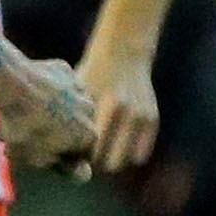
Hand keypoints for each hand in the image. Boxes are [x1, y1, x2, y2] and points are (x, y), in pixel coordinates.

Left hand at [0, 53, 100, 178]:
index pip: (79, 154)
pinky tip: (25, 94)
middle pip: (73, 127)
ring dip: (50, 112)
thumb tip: (84, 174)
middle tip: (25, 135)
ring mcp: (79, 87)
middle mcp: (91, 110)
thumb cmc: (24, 127)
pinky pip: (56, 84)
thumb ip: (65, 169)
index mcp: (89, 135)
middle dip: (55, 133)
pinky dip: (44, 90)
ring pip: (65, 105)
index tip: (36, 153)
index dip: (57, 157)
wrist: (11, 84)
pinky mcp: (64, 69)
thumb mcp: (39, 159)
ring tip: (22, 115)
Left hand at [76, 40, 161, 174]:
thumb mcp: (76, 94)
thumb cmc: (90, 76)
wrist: (122, 53)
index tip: (74, 151)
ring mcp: (140, 116)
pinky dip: (129, 154)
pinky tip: (117, 142)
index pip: (91, 152)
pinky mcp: (152, 119)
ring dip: (114, 159)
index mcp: (102, 106)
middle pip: (108, 162)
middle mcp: (124, 112)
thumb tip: (63, 158)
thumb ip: (71, 121)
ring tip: (103, 147)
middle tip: (88, 153)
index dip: (80, 157)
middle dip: (97, 162)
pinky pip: (140, 155)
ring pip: (125, 161)